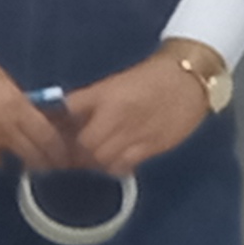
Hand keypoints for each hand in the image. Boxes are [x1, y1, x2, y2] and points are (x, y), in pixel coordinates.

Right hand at [0, 23, 80, 173]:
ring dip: (0, 155)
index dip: (56, 152)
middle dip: (37, 161)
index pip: (46, 140)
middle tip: (39, 161)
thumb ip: (22, 107)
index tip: (59, 157)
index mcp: (13, 108)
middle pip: (28, 158)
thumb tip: (42, 126)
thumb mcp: (4, 83)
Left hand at [58, 53, 213, 177]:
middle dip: (77, 149)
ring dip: (95, 160)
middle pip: (85, 144)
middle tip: (77, 150)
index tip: (54, 135)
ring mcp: (136, 133)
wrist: (189, 78)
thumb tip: (60, 116)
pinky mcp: (152, 147)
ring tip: (97, 155)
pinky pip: (123, 165)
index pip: (69, 114)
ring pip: (101, 159)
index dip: (58, 128)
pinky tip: (116, 159)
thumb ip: (87, 101)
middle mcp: (118, 116)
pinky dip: (115, 166)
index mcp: (105, 96)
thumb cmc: (150, 78)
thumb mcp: (112, 84)